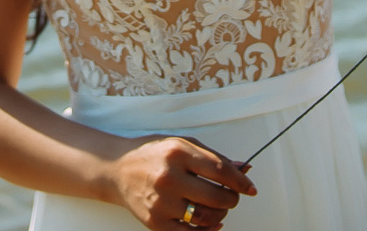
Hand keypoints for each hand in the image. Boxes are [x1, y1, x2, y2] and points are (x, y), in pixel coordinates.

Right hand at [106, 135, 256, 228]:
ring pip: (205, 217)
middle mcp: (169, 177)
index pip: (220, 170)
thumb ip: (213, 157)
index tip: (249, 188)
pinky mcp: (155, 222)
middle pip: (215, 196)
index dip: (240, 181)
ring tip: (220, 208)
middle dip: (232, 199)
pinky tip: (211, 222)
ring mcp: (161, 202)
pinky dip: (207, 230)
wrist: (117, 170)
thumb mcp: (182, 144)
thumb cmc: (152, 155)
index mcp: (178, 153)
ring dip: (221, 215)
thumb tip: (244, 168)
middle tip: (233, 197)